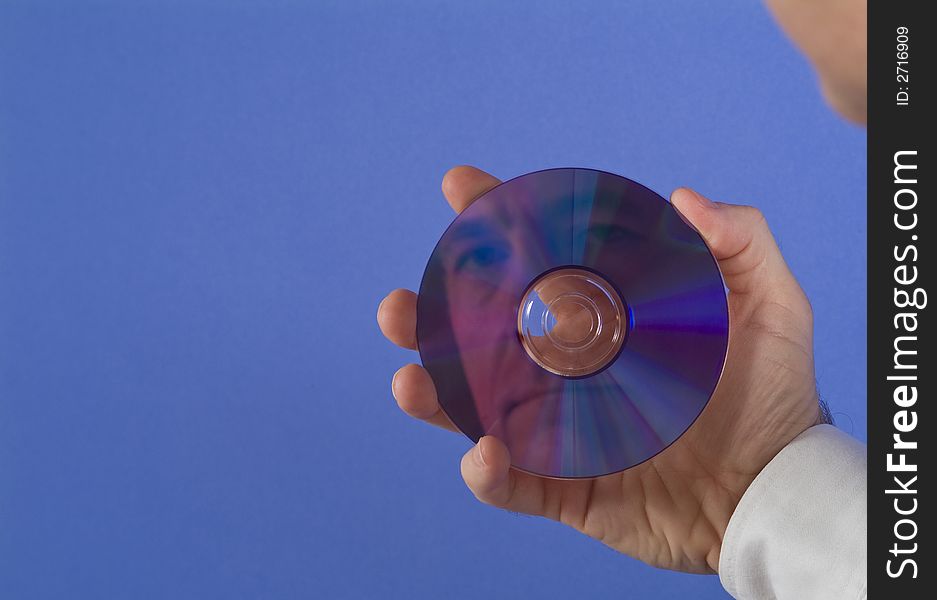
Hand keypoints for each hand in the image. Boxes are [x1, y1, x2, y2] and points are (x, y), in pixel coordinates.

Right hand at [378, 166, 826, 573]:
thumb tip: (681, 197)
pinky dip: (487, 472)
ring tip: (411, 380)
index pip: (535, 266)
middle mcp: (566, 369)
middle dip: (430, 318)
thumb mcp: (771, 304)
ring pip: (477, 409)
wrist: (775, 487)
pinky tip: (484, 452)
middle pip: (482, 337)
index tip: (462, 189)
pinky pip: (512, 483)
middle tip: (401, 306)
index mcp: (600, 318)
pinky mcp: (565, 487)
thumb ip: (740, 241)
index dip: (494, 226)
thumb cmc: (772, 395)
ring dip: (434, 394)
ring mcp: (559, 429)